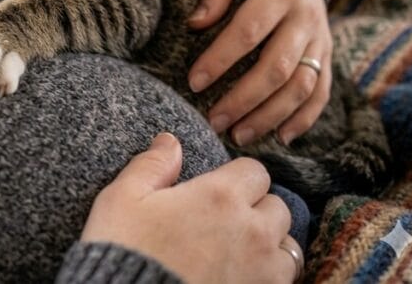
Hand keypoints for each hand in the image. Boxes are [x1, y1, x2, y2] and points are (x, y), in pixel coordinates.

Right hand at [81, 133, 299, 283]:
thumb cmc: (124, 250)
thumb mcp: (122, 198)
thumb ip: (152, 165)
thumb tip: (170, 141)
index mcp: (219, 195)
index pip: (255, 171)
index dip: (238, 176)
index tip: (220, 188)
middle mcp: (250, 229)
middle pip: (277, 207)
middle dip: (258, 209)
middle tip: (229, 219)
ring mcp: (262, 269)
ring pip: (288, 247)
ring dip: (271, 245)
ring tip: (243, 251)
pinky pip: (284, 280)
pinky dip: (271, 275)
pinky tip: (245, 274)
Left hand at [187, 0, 331, 145]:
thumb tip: (195, 24)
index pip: (248, 32)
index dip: (220, 60)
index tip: (193, 82)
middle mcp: (305, 17)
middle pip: (277, 68)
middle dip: (244, 100)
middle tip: (213, 120)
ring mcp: (320, 37)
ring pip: (302, 85)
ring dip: (271, 115)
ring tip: (238, 135)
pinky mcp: (327, 52)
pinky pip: (322, 90)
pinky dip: (304, 117)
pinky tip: (280, 136)